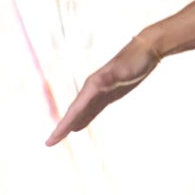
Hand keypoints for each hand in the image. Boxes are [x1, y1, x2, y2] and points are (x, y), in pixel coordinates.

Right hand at [45, 37, 159, 145]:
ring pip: (81, 112)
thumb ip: (108, 78)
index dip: (62, 126)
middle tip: (49, 143)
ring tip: (59, 136)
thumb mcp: (121, 70)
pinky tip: (79, 126)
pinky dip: (84, 119)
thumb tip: (94, 85)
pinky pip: (92, 110)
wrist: (145, 50)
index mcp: (92, 86)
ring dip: (70, 124)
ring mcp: (100, 92)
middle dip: (62, 128)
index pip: (74, 110)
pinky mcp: (108, 94)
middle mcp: (92, 90)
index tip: (51, 139)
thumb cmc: (134, 61)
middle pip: (74, 113)